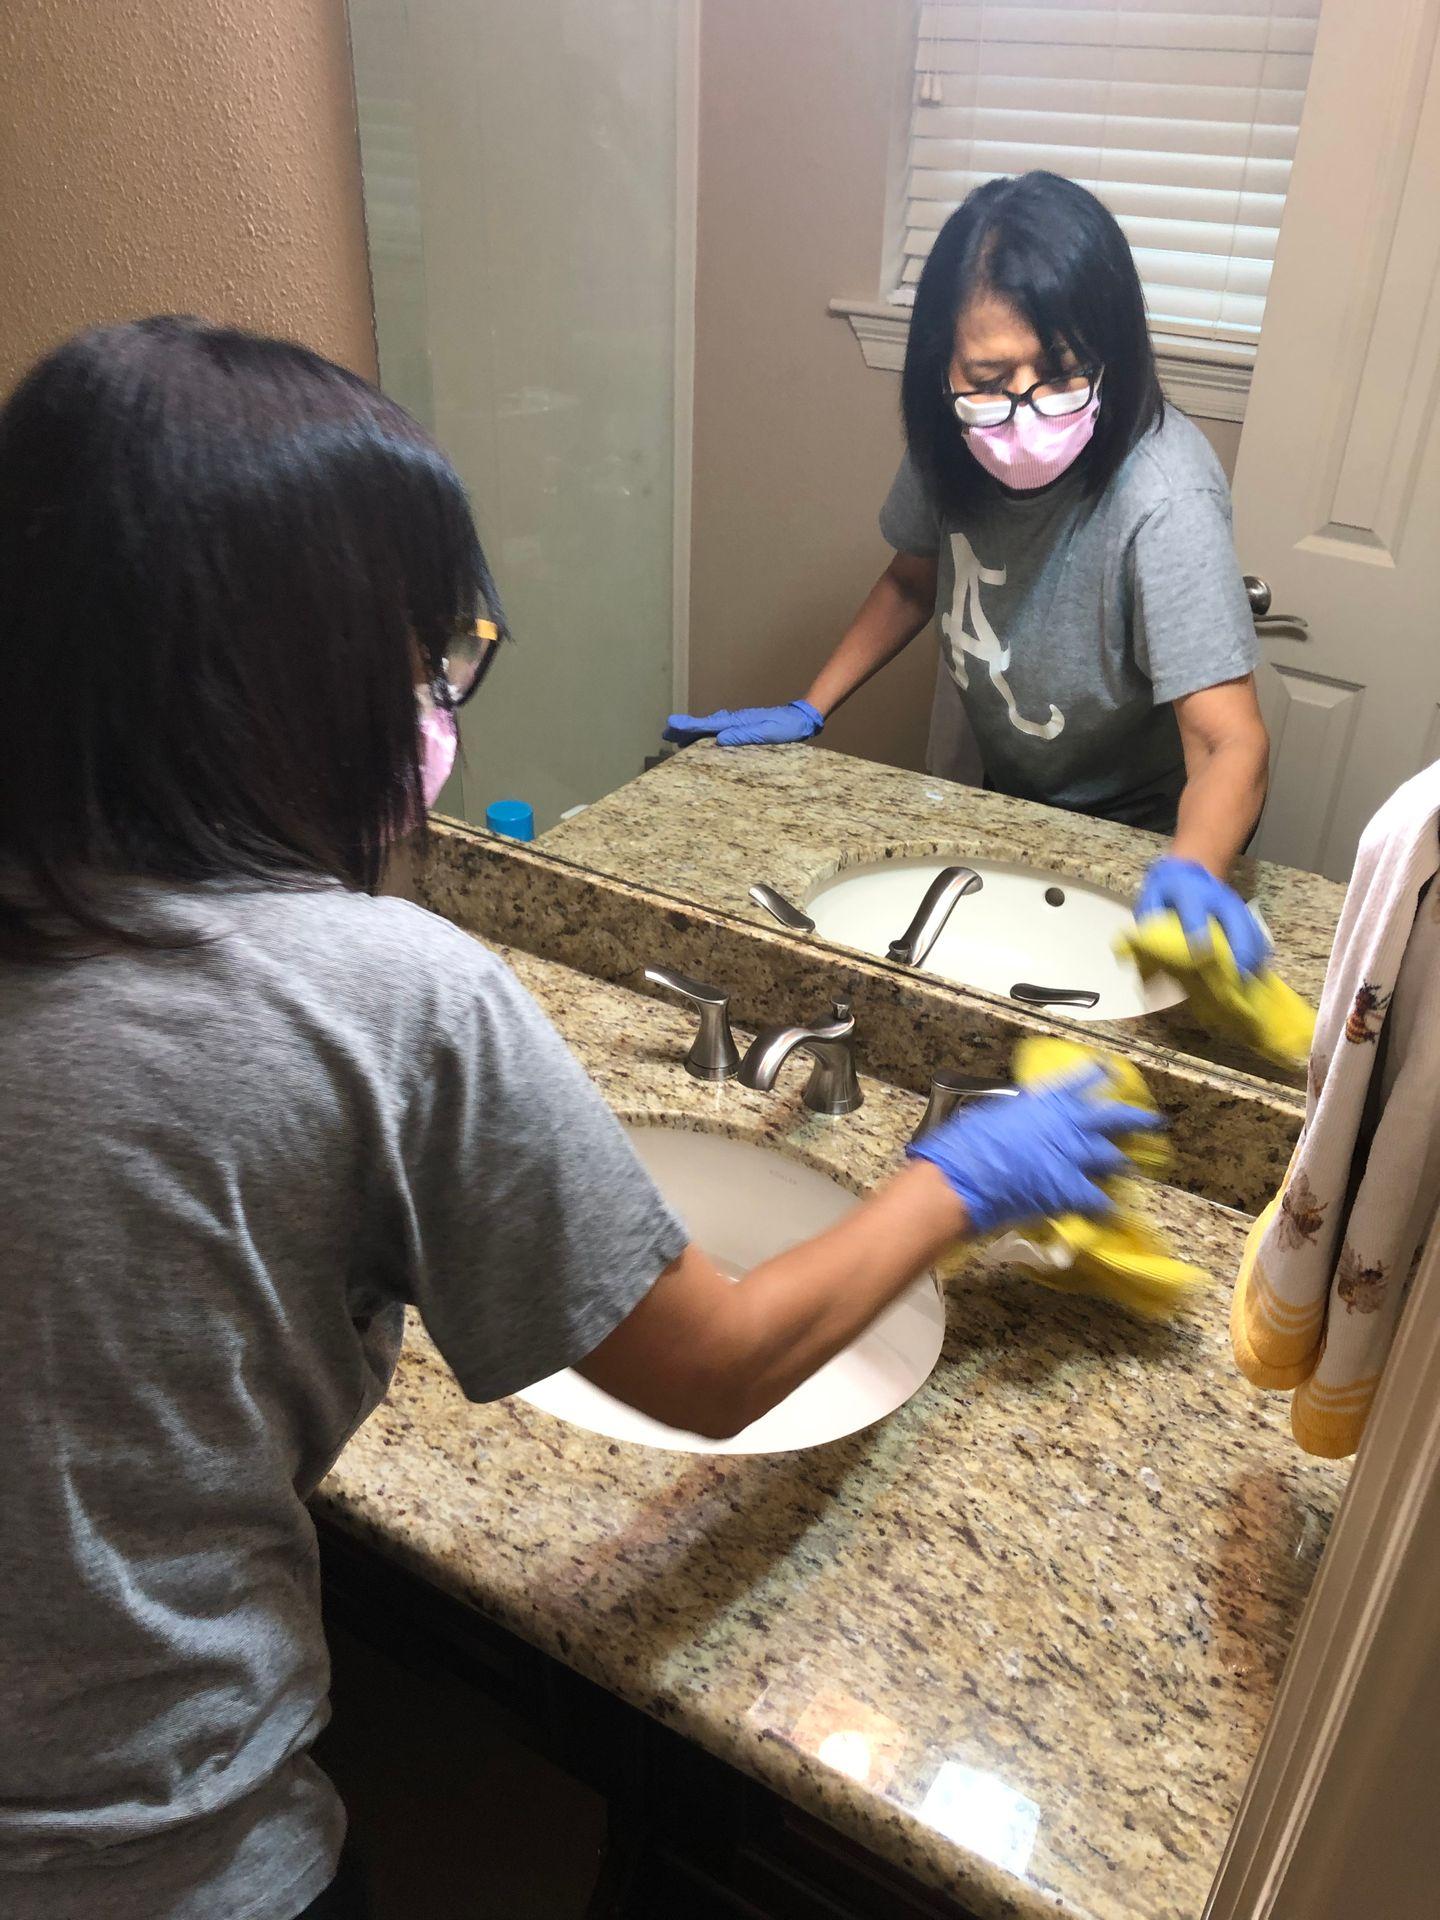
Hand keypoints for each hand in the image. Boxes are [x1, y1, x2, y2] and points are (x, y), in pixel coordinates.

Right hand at [664, 699, 823, 746]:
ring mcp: (738, 723)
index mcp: (738, 722)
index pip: (708, 725)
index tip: (671, 725)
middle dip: (685, 729)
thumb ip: (744, 736)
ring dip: (693, 732)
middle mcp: (735, 721)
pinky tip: (703, 740)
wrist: (801, 718)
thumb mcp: (767, 733)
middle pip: (704, 725)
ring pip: (710, 728)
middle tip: (665, 733)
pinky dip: (706, 734)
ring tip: (677, 738)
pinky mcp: (744, 727)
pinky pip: (719, 730)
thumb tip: (720, 739)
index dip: (689, 727)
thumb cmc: (787, 727)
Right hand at [906, 1068, 1166, 1234]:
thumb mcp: (995, 1115)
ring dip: (1120, 1163)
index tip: (1112, 1069)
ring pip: (1112, 1157)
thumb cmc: (968, 1143)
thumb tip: (1025, 1120)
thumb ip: (1021, 1115)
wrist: (964, 1178)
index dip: (1100, 1074)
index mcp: (1046, 1101)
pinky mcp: (1072, 1189)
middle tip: (1154, 1121)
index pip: (1082, 1081)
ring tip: (1130, 1167)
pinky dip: (1104, 1206)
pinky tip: (1110, 1211)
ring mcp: (1074, 1157)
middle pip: (1113, 1117)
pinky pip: (1098, 1198)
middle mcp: (1068, 1124)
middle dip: (1136, 1119)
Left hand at [1135, 856, 1268, 977]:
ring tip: (1250, 981)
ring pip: (1250, 927)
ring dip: (1253, 954)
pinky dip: (1259, 953)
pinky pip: (1257, 933)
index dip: (1197, 929)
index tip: (1201, 953)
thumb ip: (1149, 931)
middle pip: (1234, 917)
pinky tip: (1256, 974)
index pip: (1193, 909)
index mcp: (1187, 890)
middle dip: (1238, 946)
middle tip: (1238, 974)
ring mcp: (1234, 903)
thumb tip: (1147, 969)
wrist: (1188, 871)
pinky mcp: (1244, 913)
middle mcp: (1216, 895)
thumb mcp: (1150, 905)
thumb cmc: (1165, 895)